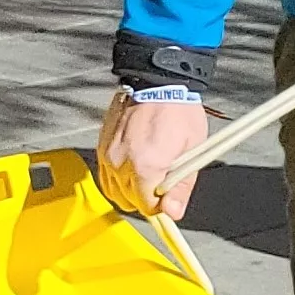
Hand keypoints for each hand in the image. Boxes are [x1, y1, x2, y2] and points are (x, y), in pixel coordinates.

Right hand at [96, 88, 212, 216]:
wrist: (157, 82)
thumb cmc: (178, 111)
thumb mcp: (192, 151)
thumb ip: (181, 186)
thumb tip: (172, 212)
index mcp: (145, 167)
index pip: (147, 207)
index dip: (161, 205)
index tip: (169, 198)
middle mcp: (121, 164)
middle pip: (129, 202)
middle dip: (146, 197)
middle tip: (162, 182)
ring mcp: (108, 155)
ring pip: (114, 191)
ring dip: (130, 189)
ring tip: (148, 172)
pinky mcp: (102, 147)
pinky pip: (106, 175)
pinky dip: (118, 176)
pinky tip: (134, 164)